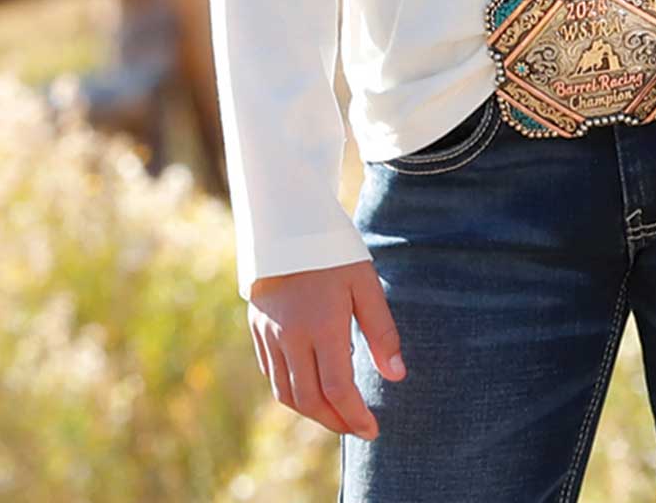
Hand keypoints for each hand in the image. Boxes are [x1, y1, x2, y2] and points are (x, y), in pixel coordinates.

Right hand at [248, 259, 406, 440]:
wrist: (286, 223)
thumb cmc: (333, 252)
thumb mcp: (366, 284)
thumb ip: (382, 332)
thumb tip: (397, 376)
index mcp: (323, 325)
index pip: (338, 389)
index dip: (355, 416)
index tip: (372, 430)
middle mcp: (292, 336)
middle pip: (310, 400)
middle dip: (335, 422)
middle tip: (357, 428)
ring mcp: (270, 335)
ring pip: (287, 393)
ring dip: (312, 412)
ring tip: (336, 416)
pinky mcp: (258, 330)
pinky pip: (273, 375)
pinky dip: (292, 392)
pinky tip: (311, 390)